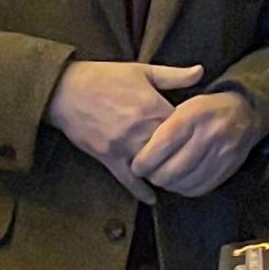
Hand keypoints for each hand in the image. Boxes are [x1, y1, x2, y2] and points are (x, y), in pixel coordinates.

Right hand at [46, 61, 205, 202]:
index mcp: (153, 107)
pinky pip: (128, 180)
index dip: (193, 132)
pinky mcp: (109, 157)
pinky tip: (152, 199)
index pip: (184, 128)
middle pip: (172, 151)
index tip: (197, 134)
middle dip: (181, 154)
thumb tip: (201, 72)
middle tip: (190, 158)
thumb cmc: (105, 77)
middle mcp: (142, 129)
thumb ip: (174, 75)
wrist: (67, 90)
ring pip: (153, 167)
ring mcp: (125, 146)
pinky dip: (141, 191)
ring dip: (163, 172)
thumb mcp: (142, 70)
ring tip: (174, 176)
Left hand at [131, 91, 263, 197]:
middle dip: (154, 176)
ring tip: (161, 178)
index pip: (163, 144)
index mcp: (194, 115)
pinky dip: (184, 188)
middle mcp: (209, 134)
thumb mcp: (185, 105)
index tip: (136, 166)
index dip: (145, 160)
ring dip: (168, 184)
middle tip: (147, 174)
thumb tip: (139, 150)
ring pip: (185, 181)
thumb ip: (163, 124)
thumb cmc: (205, 109)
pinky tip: (178, 182)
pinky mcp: (228, 169)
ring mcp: (221, 154)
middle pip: (173, 168)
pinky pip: (199, 188)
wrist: (244, 114)